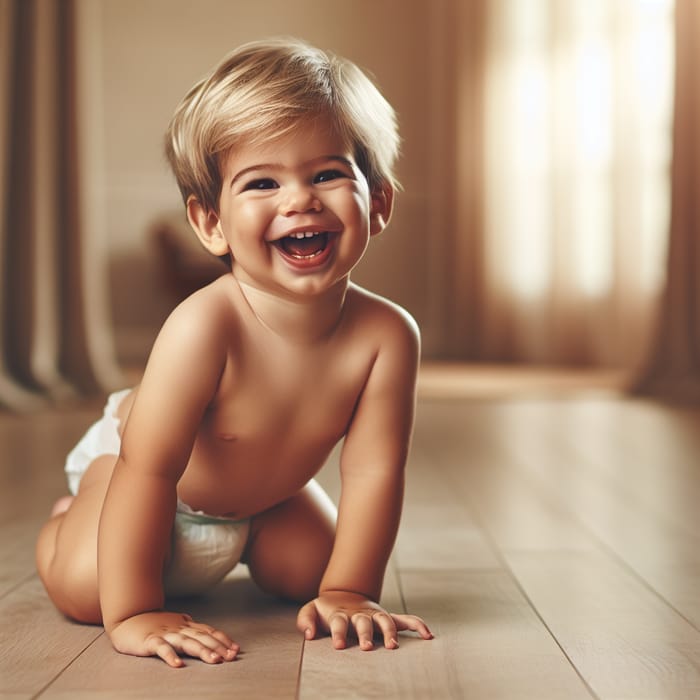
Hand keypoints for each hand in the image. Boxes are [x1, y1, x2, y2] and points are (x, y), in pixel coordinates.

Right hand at [108, 611, 239, 667]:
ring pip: (187, 642)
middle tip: (232, 656)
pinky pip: (161, 648)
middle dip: (219, 646)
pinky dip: (170, 656)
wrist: (127, 617)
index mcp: (186, 626)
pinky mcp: (150, 641)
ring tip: (215, 660)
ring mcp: (165, 634)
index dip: (223, 639)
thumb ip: (189, 627)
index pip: (209, 631)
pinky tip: (178, 665)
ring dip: (202, 651)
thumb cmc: (152, 623)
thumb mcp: (175, 624)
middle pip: (202, 637)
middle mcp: (179, 628)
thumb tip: (204, 629)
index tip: (236, 649)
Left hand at [296, 590, 432, 650]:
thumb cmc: (325, 611)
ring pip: (385, 621)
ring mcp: (374, 615)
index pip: (339, 623)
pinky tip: (427, 635)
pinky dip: (416, 625)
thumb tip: (309, 634)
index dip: (338, 633)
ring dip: (390, 632)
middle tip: (366, 648)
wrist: (341, 597)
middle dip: (366, 634)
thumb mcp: (311, 611)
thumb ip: (306, 620)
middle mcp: (360, 614)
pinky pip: (405, 620)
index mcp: (340, 614)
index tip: (338, 646)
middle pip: (364, 622)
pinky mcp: (386, 618)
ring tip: (393, 646)